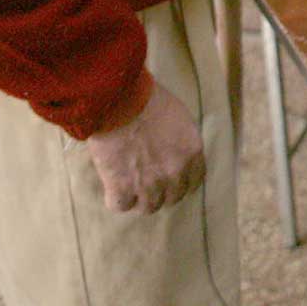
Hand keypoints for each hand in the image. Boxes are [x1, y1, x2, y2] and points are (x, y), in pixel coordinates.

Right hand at [86, 83, 204, 213]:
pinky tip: (113, 188)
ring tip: (129, 186)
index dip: (181, 182)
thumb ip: (181, 141)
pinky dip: (116, 199)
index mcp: (192, 152)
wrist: (120, 101)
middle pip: (172, 198)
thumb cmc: (148, 99)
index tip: (171, 180)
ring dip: (139, 198)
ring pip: (148, 207)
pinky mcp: (123, 187)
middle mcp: (175, 172)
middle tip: (147, 181)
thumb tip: (174, 152)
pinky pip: (121, 205)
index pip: (194, 182)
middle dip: (161, 192)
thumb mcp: (178, 117)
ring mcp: (150, 184)